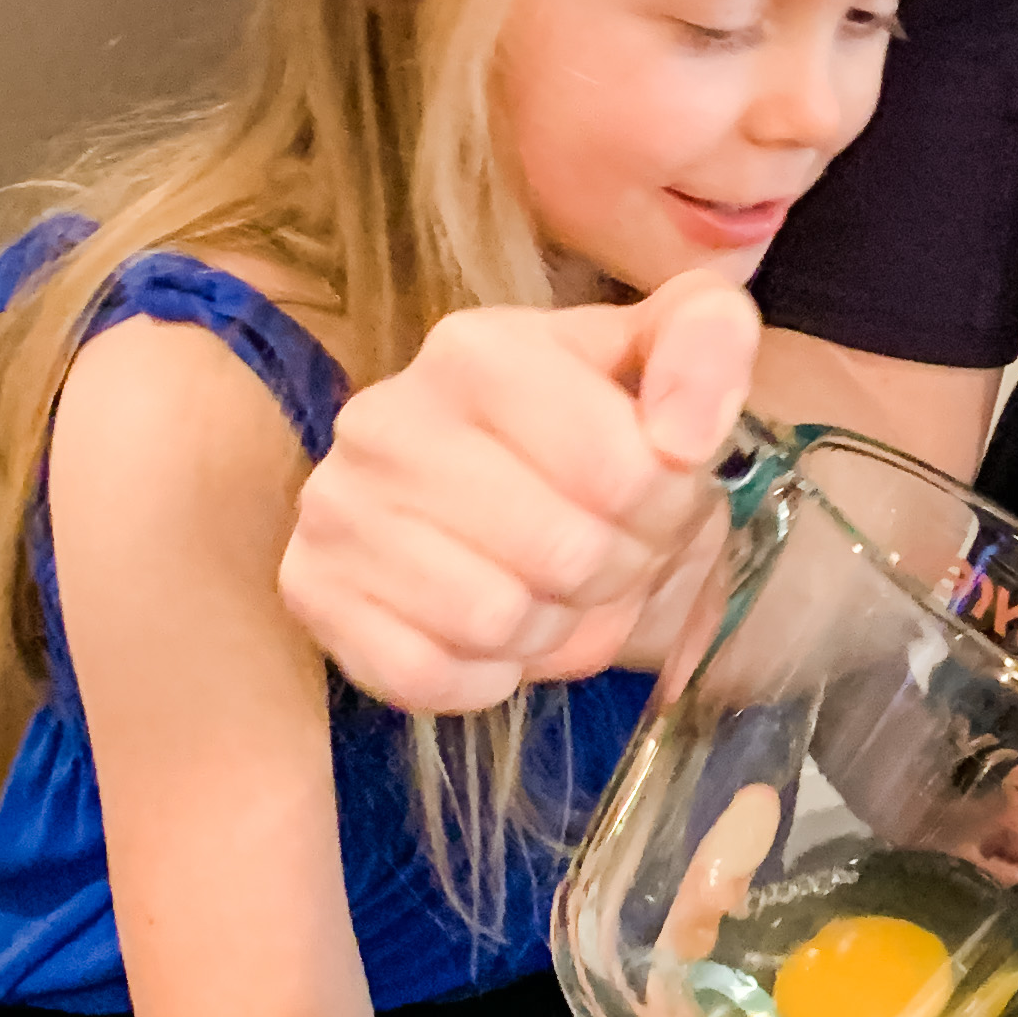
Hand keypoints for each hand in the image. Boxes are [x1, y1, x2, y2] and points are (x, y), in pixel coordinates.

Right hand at [278, 268, 760, 712]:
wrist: (502, 497)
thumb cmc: (593, 433)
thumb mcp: (663, 361)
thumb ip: (707, 342)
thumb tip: (684, 432)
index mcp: (477, 349)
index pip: (627, 469)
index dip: (668, 508)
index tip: (657, 500)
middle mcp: (384, 417)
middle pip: (565, 554)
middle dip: (614, 573)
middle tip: (607, 556)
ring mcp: (335, 507)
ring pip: (496, 621)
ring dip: (550, 628)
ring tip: (549, 589)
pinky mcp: (310, 590)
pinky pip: (427, 674)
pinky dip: (483, 674)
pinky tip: (491, 631)